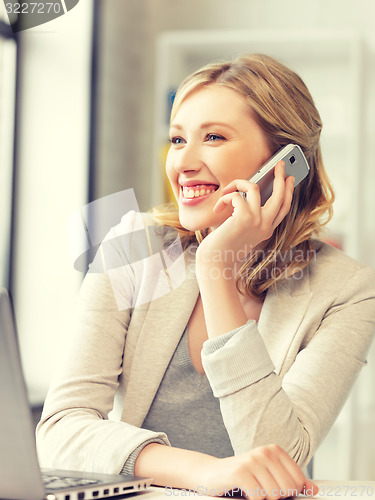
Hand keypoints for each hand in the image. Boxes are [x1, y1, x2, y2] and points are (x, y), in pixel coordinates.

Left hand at [196, 161, 294, 269]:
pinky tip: (218, 209)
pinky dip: (225, 198)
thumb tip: (249, 193)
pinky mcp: (244, 217)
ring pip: (255, 188)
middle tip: (278, 163)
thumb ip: (249, 216)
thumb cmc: (223, 247)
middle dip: (280, 176)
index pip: (284, 208)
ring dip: (237, 184)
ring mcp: (257, 221)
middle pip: (280, 195)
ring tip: (226, 191)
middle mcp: (265, 225)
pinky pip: (236, 195)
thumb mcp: (241, 231)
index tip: (289, 178)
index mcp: (267, 230)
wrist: (215, 262)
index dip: (288, 192)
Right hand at [199, 444, 317, 499]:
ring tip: (251, 491)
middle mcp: (264, 452)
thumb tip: (315, 489)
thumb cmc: (242, 477)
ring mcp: (252, 460)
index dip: (289, 493)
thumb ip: (292, 482)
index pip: (298, 481)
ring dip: (263, 499)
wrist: (210, 474)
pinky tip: (244, 493)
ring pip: (274, 495)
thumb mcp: (269, 476)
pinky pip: (259, 498)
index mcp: (275, 450)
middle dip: (276, 498)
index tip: (275, 490)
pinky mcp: (240, 472)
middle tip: (260, 491)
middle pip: (288, 489)